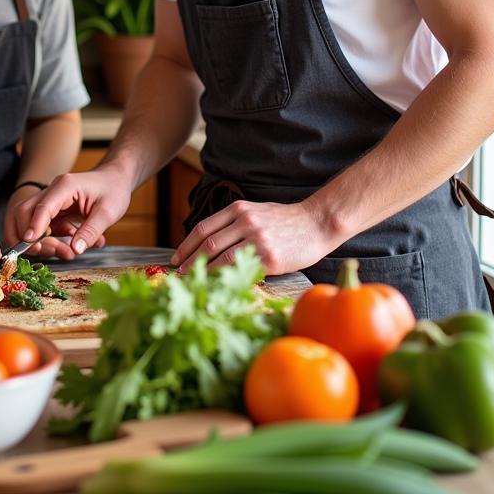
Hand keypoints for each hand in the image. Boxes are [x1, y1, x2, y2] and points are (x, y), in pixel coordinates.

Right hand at [12, 163, 131, 260]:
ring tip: (66, 252)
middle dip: (31, 238)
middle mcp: (52, 191)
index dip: (34, 227)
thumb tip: (75, 249)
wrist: (115, 179)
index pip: (42, 207)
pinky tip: (70, 247)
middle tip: (55, 252)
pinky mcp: (52, 211)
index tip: (32, 245)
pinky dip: (50, 241)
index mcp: (64, 186)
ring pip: (29, 222)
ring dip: (41, 242)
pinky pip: (42, 229)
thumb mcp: (108, 212)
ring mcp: (50, 201)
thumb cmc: (113, 190)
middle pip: (25, 213)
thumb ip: (91, 231)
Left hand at [170, 198, 337, 275]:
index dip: (186, 244)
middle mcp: (245, 221)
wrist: (317, 224)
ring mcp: (256, 238)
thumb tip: (210, 243)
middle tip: (179, 273)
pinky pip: (241, 268)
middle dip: (189, 259)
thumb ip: (234, 223)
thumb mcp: (257, 211)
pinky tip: (218, 284)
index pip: (203, 228)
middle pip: (207, 243)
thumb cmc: (286, 221)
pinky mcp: (269, 257)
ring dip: (203, 270)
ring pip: (220, 256)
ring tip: (194, 280)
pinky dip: (226, 277)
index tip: (176, 257)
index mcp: (238, 209)